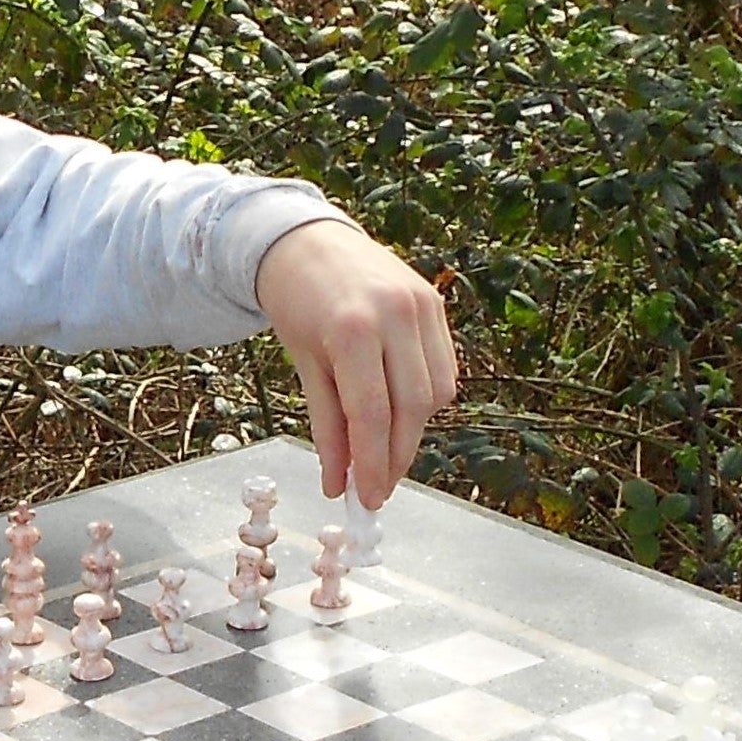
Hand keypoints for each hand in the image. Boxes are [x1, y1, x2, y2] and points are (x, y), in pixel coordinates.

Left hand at [253, 222, 457, 511]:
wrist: (308, 242)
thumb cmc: (298, 305)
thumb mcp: (305, 366)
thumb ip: (326, 427)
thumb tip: (337, 485)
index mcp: (353, 329)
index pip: (371, 414)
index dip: (373, 464)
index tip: (368, 499)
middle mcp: (395, 315)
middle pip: (410, 408)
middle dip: (397, 456)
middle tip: (379, 488)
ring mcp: (422, 306)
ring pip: (435, 393)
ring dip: (413, 431)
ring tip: (386, 449)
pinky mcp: (436, 303)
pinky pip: (444, 369)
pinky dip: (426, 400)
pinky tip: (402, 412)